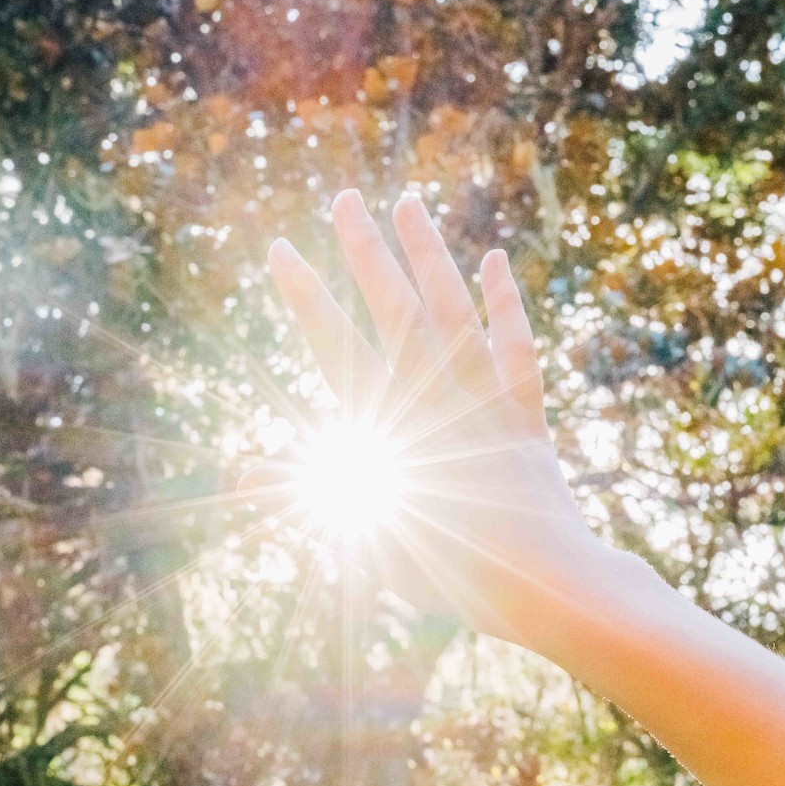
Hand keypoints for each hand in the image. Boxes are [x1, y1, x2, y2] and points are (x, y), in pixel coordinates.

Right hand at [242, 188, 620, 647]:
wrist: (544, 586)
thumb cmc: (450, 575)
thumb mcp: (364, 542)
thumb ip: (305, 497)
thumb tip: (240, 472)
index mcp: (389, 426)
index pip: (334, 346)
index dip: (304, 296)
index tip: (280, 249)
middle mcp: (435, 396)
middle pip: (394, 308)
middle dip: (364, 251)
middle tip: (344, 199)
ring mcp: (483, 397)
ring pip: (453, 310)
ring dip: (429, 254)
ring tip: (408, 201)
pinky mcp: (523, 411)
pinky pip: (516, 349)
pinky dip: (507, 305)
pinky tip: (494, 259)